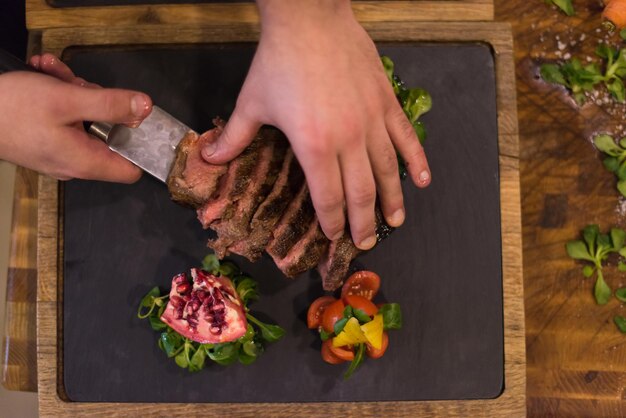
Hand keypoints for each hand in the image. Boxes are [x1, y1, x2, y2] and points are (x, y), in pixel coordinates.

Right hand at [0, 53, 152, 182]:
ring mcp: (59, 152)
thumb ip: (109, 104)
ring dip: (72, 90)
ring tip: (49, 71)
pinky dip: (57, 94)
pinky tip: (42, 73)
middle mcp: (75, 163)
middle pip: (107, 135)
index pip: (131, 169)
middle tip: (76, 83)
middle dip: (97, 102)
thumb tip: (145, 107)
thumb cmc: (13, 109)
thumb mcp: (67, 100)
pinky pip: (63, 119)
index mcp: (86, 161)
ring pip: (84, 120)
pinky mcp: (44, 140)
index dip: (139, 145)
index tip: (136, 119)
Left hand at [200, 0, 430, 249]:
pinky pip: (406, 137)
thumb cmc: (279, 61)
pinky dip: (417, 160)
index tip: (333, 236)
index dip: (332, 222)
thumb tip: (209, 159)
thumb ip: (235, 137)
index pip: (328, 197)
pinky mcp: (386, 101)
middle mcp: (348, 140)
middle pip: (361, 193)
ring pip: (388, 171)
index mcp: (314, 146)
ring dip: (393, 201)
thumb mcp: (251, 102)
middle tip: (365, 242)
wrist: (309, 19)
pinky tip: (424, 180)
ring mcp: (372, 120)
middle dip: (362, 223)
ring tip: (395, 222)